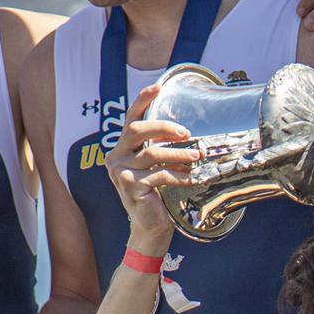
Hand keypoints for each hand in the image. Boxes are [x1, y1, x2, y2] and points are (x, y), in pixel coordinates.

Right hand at [107, 82, 193, 251]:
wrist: (151, 227)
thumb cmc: (157, 195)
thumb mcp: (157, 167)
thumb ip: (161, 149)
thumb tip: (185, 132)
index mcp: (121, 149)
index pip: (130, 118)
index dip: (142, 100)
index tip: (158, 87)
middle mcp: (115, 157)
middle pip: (137, 130)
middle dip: (163, 127)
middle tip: (185, 132)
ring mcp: (120, 172)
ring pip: (151, 153)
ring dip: (178, 153)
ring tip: (198, 155)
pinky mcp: (129, 186)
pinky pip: (159, 174)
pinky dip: (180, 175)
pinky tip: (193, 178)